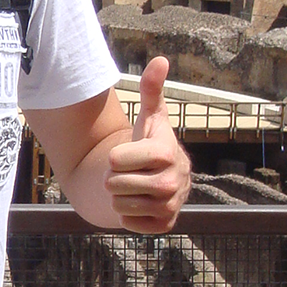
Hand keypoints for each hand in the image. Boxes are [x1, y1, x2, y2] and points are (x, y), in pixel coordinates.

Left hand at [104, 56, 190, 232]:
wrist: (162, 176)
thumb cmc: (150, 142)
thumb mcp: (150, 116)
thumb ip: (152, 88)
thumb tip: (160, 59)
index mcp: (166, 152)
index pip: (116, 159)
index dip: (114, 156)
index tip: (125, 153)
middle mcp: (173, 181)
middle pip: (114, 183)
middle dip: (113, 177)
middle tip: (127, 171)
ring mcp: (170, 206)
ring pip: (118, 204)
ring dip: (119, 195)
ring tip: (133, 185)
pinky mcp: (164, 226)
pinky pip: (128, 223)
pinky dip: (127, 215)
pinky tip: (139, 202)